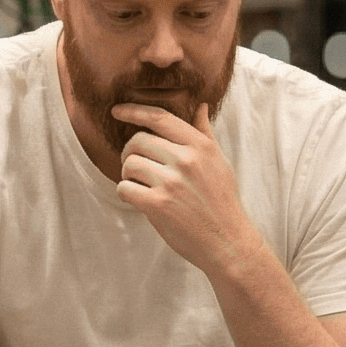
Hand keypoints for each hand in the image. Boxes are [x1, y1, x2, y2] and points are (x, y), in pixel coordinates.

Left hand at [112, 102, 260, 276]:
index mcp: (200, 146)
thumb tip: (202, 106)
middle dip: (130, 152)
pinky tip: (139, 200)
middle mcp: (185, 160)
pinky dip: (126, 193)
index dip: (134, 111)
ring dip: (128, 175)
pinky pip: (124, 188)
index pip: (160, 118)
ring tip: (141, 185)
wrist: (228, 241)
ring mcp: (171, 182)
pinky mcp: (157, 204)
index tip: (117, 110)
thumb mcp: (220, 162)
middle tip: (135, 166)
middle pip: (138, 140)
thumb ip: (205, 134)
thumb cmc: (222, 201)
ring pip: (128, 164)